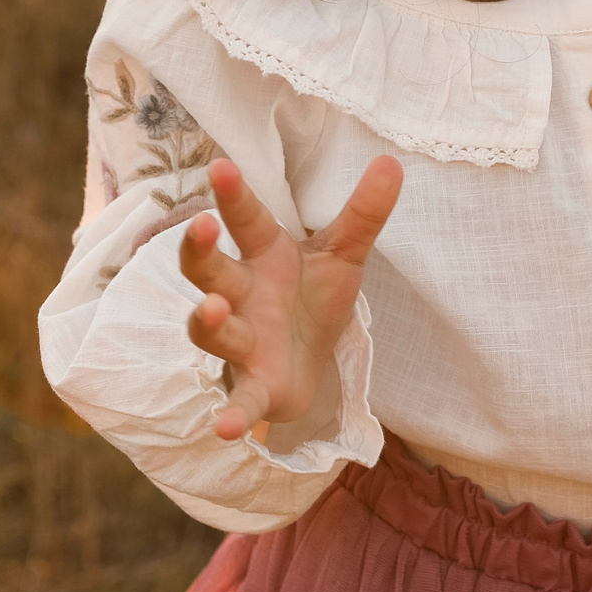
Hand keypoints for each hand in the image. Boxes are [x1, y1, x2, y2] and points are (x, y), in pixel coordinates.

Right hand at [179, 154, 402, 441]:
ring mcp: (243, 342)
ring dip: (207, 321)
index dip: (234, 194)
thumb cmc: (313, 299)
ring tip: (211, 309)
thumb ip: (364, 213)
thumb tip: (392, 162)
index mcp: (264, 256)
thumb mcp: (343, 255)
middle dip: (200, 250)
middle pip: (209, 270)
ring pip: (212, 330)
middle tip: (201, 226)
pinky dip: (234, 413)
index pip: (246, 220)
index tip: (221, 164)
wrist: (312, 365)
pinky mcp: (256, 386)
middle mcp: (242, 296)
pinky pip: (240, 400)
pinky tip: (226, 429)